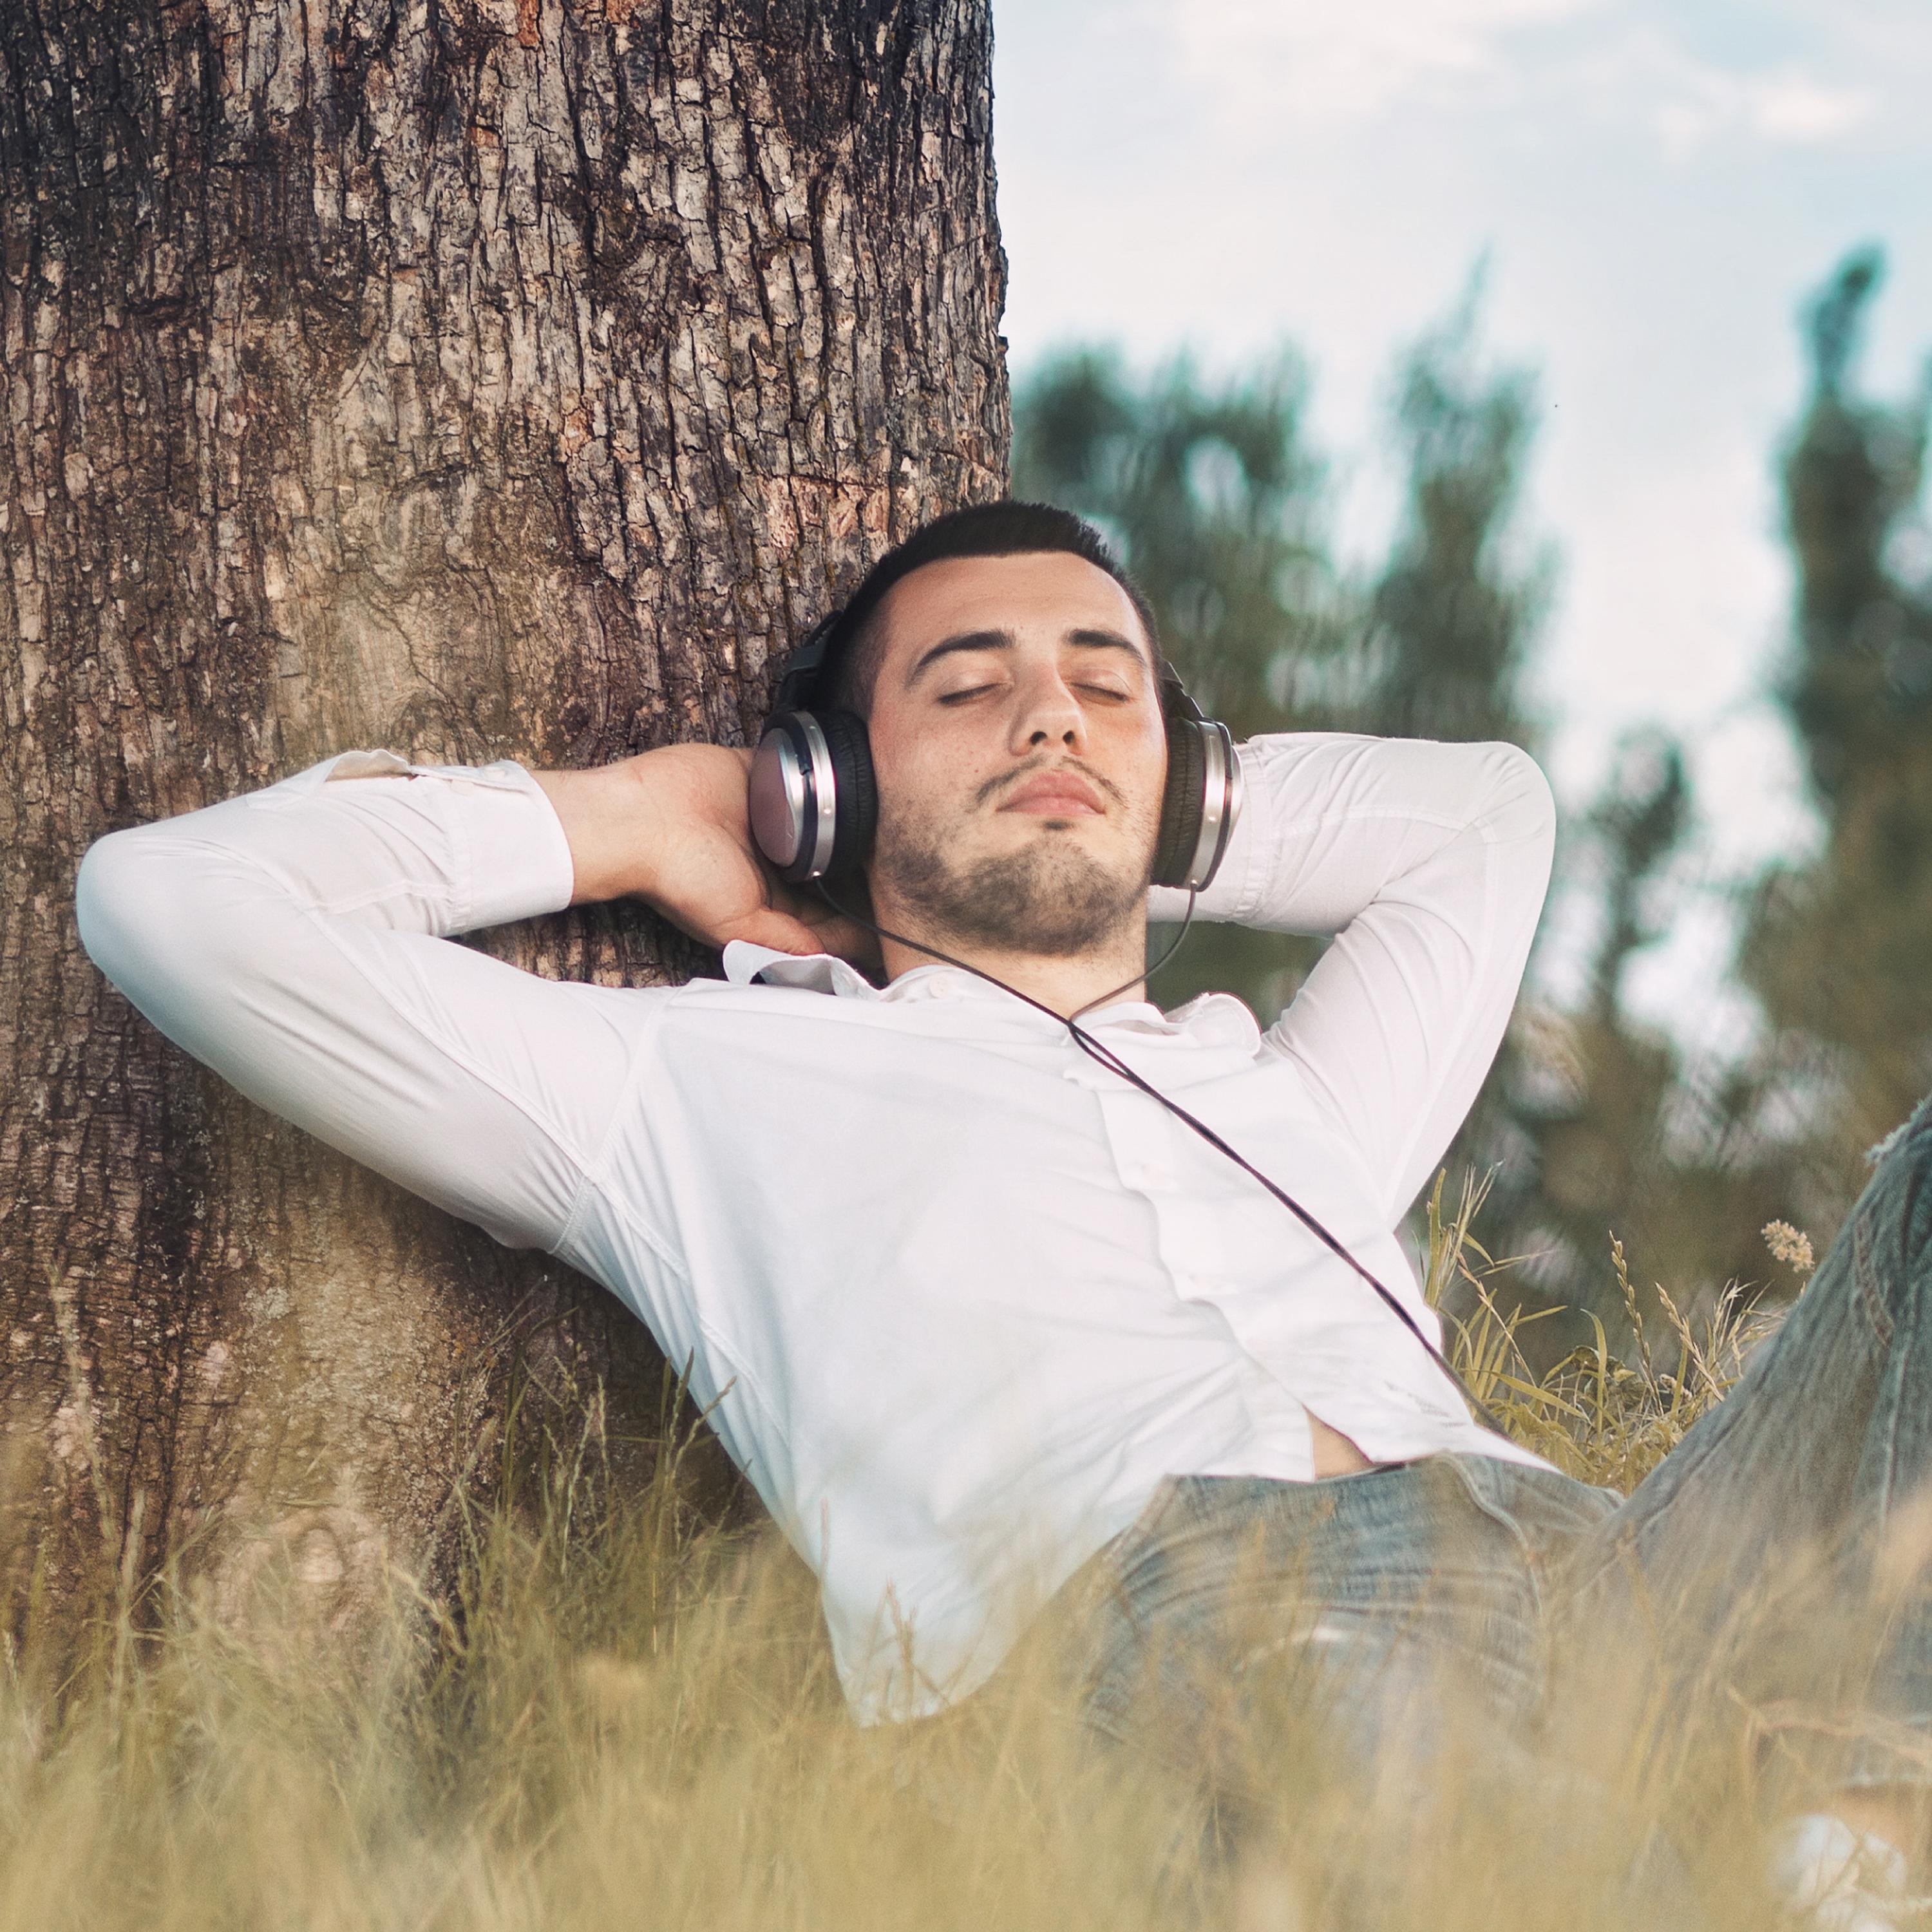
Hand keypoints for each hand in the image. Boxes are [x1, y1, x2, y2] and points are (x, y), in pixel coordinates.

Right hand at [534, 746, 875, 962]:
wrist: (642, 819)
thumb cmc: (680, 879)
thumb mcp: (739, 926)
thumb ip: (789, 944)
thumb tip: (841, 962)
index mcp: (776, 897)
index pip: (835, 908)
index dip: (865, 908)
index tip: (904, 905)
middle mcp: (778, 857)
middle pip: (839, 860)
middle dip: (870, 862)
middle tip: (912, 855)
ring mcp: (773, 814)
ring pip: (829, 815)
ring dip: (856, 814)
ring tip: (899, 810)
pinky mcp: (764, 774)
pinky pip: (806, 774)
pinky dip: (828, 774)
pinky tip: (860, 774)